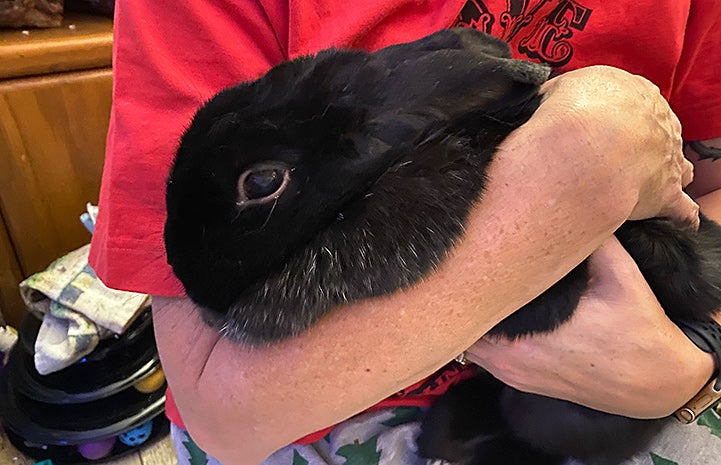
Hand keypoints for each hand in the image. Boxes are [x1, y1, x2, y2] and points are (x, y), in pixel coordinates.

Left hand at [465, 237, 714, 417]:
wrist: (658, 384)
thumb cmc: (640, 330)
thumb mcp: (622, 276)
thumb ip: (594, 241)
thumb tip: (570, 206)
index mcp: (528, 337)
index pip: (476, 309)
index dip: (466, 280)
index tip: (467, 254)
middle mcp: (511, 361)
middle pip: (464, 325)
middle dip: (464, 295)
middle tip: (467, 264)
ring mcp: (512, 375)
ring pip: (469, 343)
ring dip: (471, 316)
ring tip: (475, 285)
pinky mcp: (519, 382)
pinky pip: (483, 357)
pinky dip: (481, 335)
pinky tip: (492, 312)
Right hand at [539, 66, 697, 228]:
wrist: (584, 146)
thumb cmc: (571, 113)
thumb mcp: (559, 89)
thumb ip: (563, 95)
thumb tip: (553, 103)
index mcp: (635, 92)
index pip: (635, 102)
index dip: (620, 117)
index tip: (602, 127)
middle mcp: (659, 121)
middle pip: (656, 133)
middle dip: (640, 145)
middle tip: (612, 159)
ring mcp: (667, 158)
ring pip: (676, 165)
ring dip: (664, 173)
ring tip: (641, 185)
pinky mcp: (666, 194)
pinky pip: (682, 208)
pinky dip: (679, 214)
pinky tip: (672, 218)